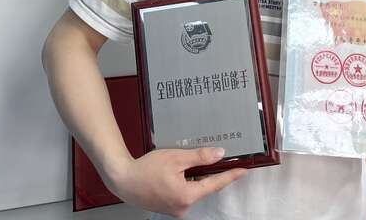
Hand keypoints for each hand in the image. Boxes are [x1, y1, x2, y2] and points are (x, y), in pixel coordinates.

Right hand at [105, 147, 246, 217]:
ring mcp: (175, 209)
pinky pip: (183, 193)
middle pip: (204, 187)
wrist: (123, 179)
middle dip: (208, 173)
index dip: (230, 176)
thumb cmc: (146, 169)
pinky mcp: (168, 207)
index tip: (243, 171)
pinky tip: (177, 173)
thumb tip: (219, 155)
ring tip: (184, 163)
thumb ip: (199, 157)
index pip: (215, 184)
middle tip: (213, 159)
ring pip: (193, 190)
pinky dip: (185, 182)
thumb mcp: (176, 158)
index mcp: (187, 196)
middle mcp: (183, 207)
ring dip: (194, 177)